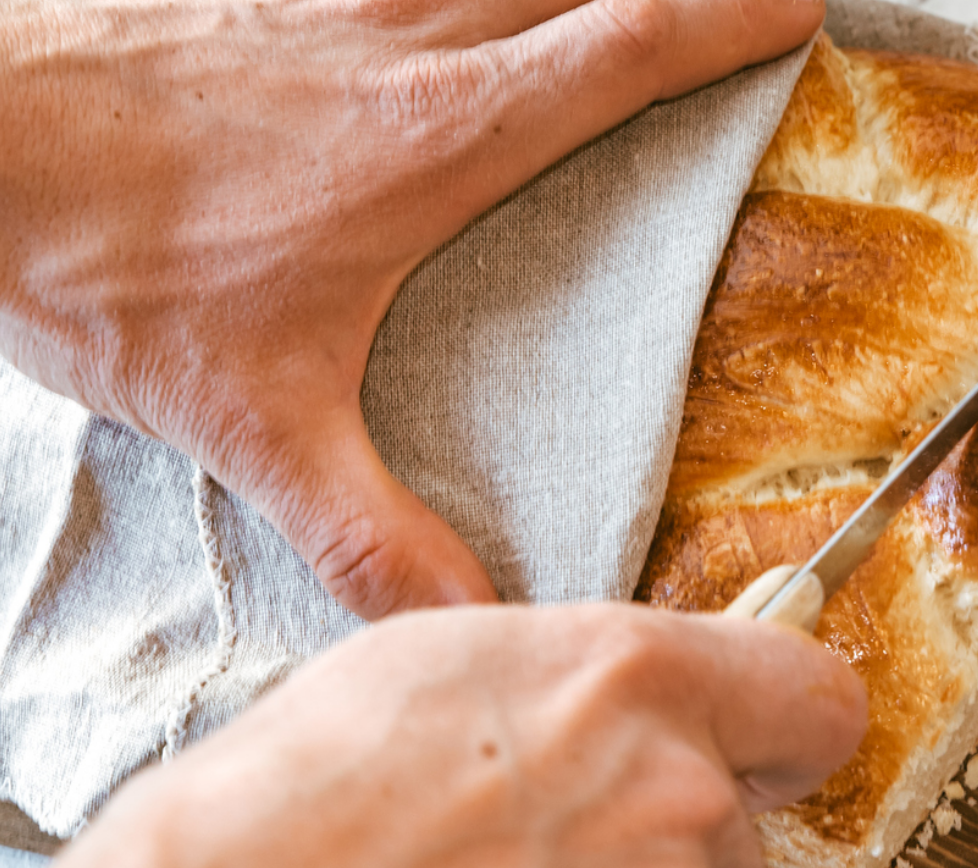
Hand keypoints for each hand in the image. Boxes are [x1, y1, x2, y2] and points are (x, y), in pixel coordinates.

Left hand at [0, 0, 823, 617]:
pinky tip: (463, 3)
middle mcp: (406, 36)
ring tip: (628, 0)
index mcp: (440, 138)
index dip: (726, 19)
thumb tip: (469, 619)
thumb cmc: (101, 249)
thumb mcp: (248, 416)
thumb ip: (368, 526)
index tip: (799, 9)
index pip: (623, 48)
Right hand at [0, 604, 864, 867]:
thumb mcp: (452, 660)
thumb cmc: (300, 807)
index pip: (818, 697)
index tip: (762, 750)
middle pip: (738, 827)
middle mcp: (682, 799)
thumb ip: (599, 672)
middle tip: (542, 857)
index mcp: (635, 679)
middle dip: (667, 840)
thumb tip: (679, 693)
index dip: (783, 727)